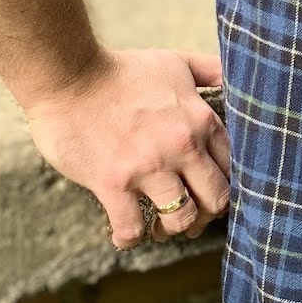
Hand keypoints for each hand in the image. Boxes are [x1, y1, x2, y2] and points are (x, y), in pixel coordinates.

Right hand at [21, 46, 231, 248]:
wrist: (67, 74)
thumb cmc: (120, 70)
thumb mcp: (174, 63)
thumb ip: (208, 70)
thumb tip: (234, 74)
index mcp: (199, 121)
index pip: (232, 169)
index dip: (224, 185)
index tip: (207, 192)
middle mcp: (181, 147)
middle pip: (216, 200)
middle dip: (206, 215)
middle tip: (189, 218)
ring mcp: (148, 167)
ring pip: (181, 218)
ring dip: (171, 228)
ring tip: (158, 227)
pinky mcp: (113, 183)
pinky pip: (131, 227)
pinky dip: (129, 239)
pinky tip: (124, 236)